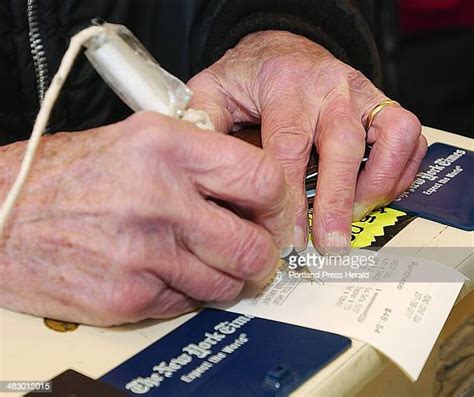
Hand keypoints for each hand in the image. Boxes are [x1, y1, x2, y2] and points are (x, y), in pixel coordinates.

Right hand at [0, 112, 291, 324]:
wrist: (1, 217)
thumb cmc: (68, 176)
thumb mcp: (137, 139)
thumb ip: (200, 157)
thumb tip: (253, 186)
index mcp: (167, 147)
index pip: (262, 178)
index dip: (278, 201)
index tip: (273, 211)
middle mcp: (160, 199)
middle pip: (255, 246)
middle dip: (262, 254)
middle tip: (252, 248)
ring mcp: (145, 254)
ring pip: (229, 285)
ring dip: (226, 277)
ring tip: (201, 258)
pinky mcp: (130, 297)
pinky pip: (189, 304)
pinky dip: (187, 291)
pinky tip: (162, 270)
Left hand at [188, 30, 425, 253]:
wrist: (283, 48)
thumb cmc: (248, 76)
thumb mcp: (213, 90)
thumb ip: (203, 124)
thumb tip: (199, 169)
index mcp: (283, 85)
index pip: (289, 146)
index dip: (289, 198)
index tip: (286, 238)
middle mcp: (328, 87)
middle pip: (342, 146)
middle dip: (336, 203)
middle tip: (329, 245)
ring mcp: (360, 94)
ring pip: (391, 135)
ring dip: (377, 185)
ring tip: (353, 217)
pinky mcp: (380, 104)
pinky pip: (407, 136)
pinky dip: (399, 171)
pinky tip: (374, 194)